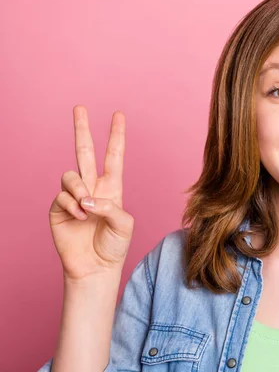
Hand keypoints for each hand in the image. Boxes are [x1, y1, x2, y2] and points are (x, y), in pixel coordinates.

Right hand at [49, 105, 133, 280]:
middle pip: (85, 152)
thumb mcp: (124, 225)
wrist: (95, 268)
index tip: (119, 115)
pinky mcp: (58, 208)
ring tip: (87, 208)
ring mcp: (74, 197)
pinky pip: (62, 195)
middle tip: (80, 107)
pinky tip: (79, 216)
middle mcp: (92, 188)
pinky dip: (72, 204)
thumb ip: (111, 207)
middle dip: (82, 129)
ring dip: (79, 189)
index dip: (116, 136)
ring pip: (70, 175)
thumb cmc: (114, 247)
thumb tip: (88, 198)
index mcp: (112, 188)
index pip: (114, 156)